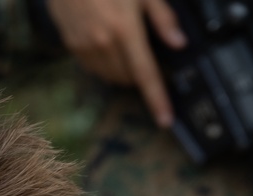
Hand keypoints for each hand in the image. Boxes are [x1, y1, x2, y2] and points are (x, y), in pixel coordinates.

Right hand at [46, 0, 186, 125]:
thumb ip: (162, 18)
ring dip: (123, 70)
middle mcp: (104, 44)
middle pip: (129, 78)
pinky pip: (95, 68)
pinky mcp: (74, 47)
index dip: (157, 100)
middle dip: (139, 73)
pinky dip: (106, 64)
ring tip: (123, 42)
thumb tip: (179, 44)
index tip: (165, 120)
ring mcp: (86, 48)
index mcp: (126, 30)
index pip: (146, 74)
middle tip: (142, 49)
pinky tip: (106, 41)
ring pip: (112, 77)